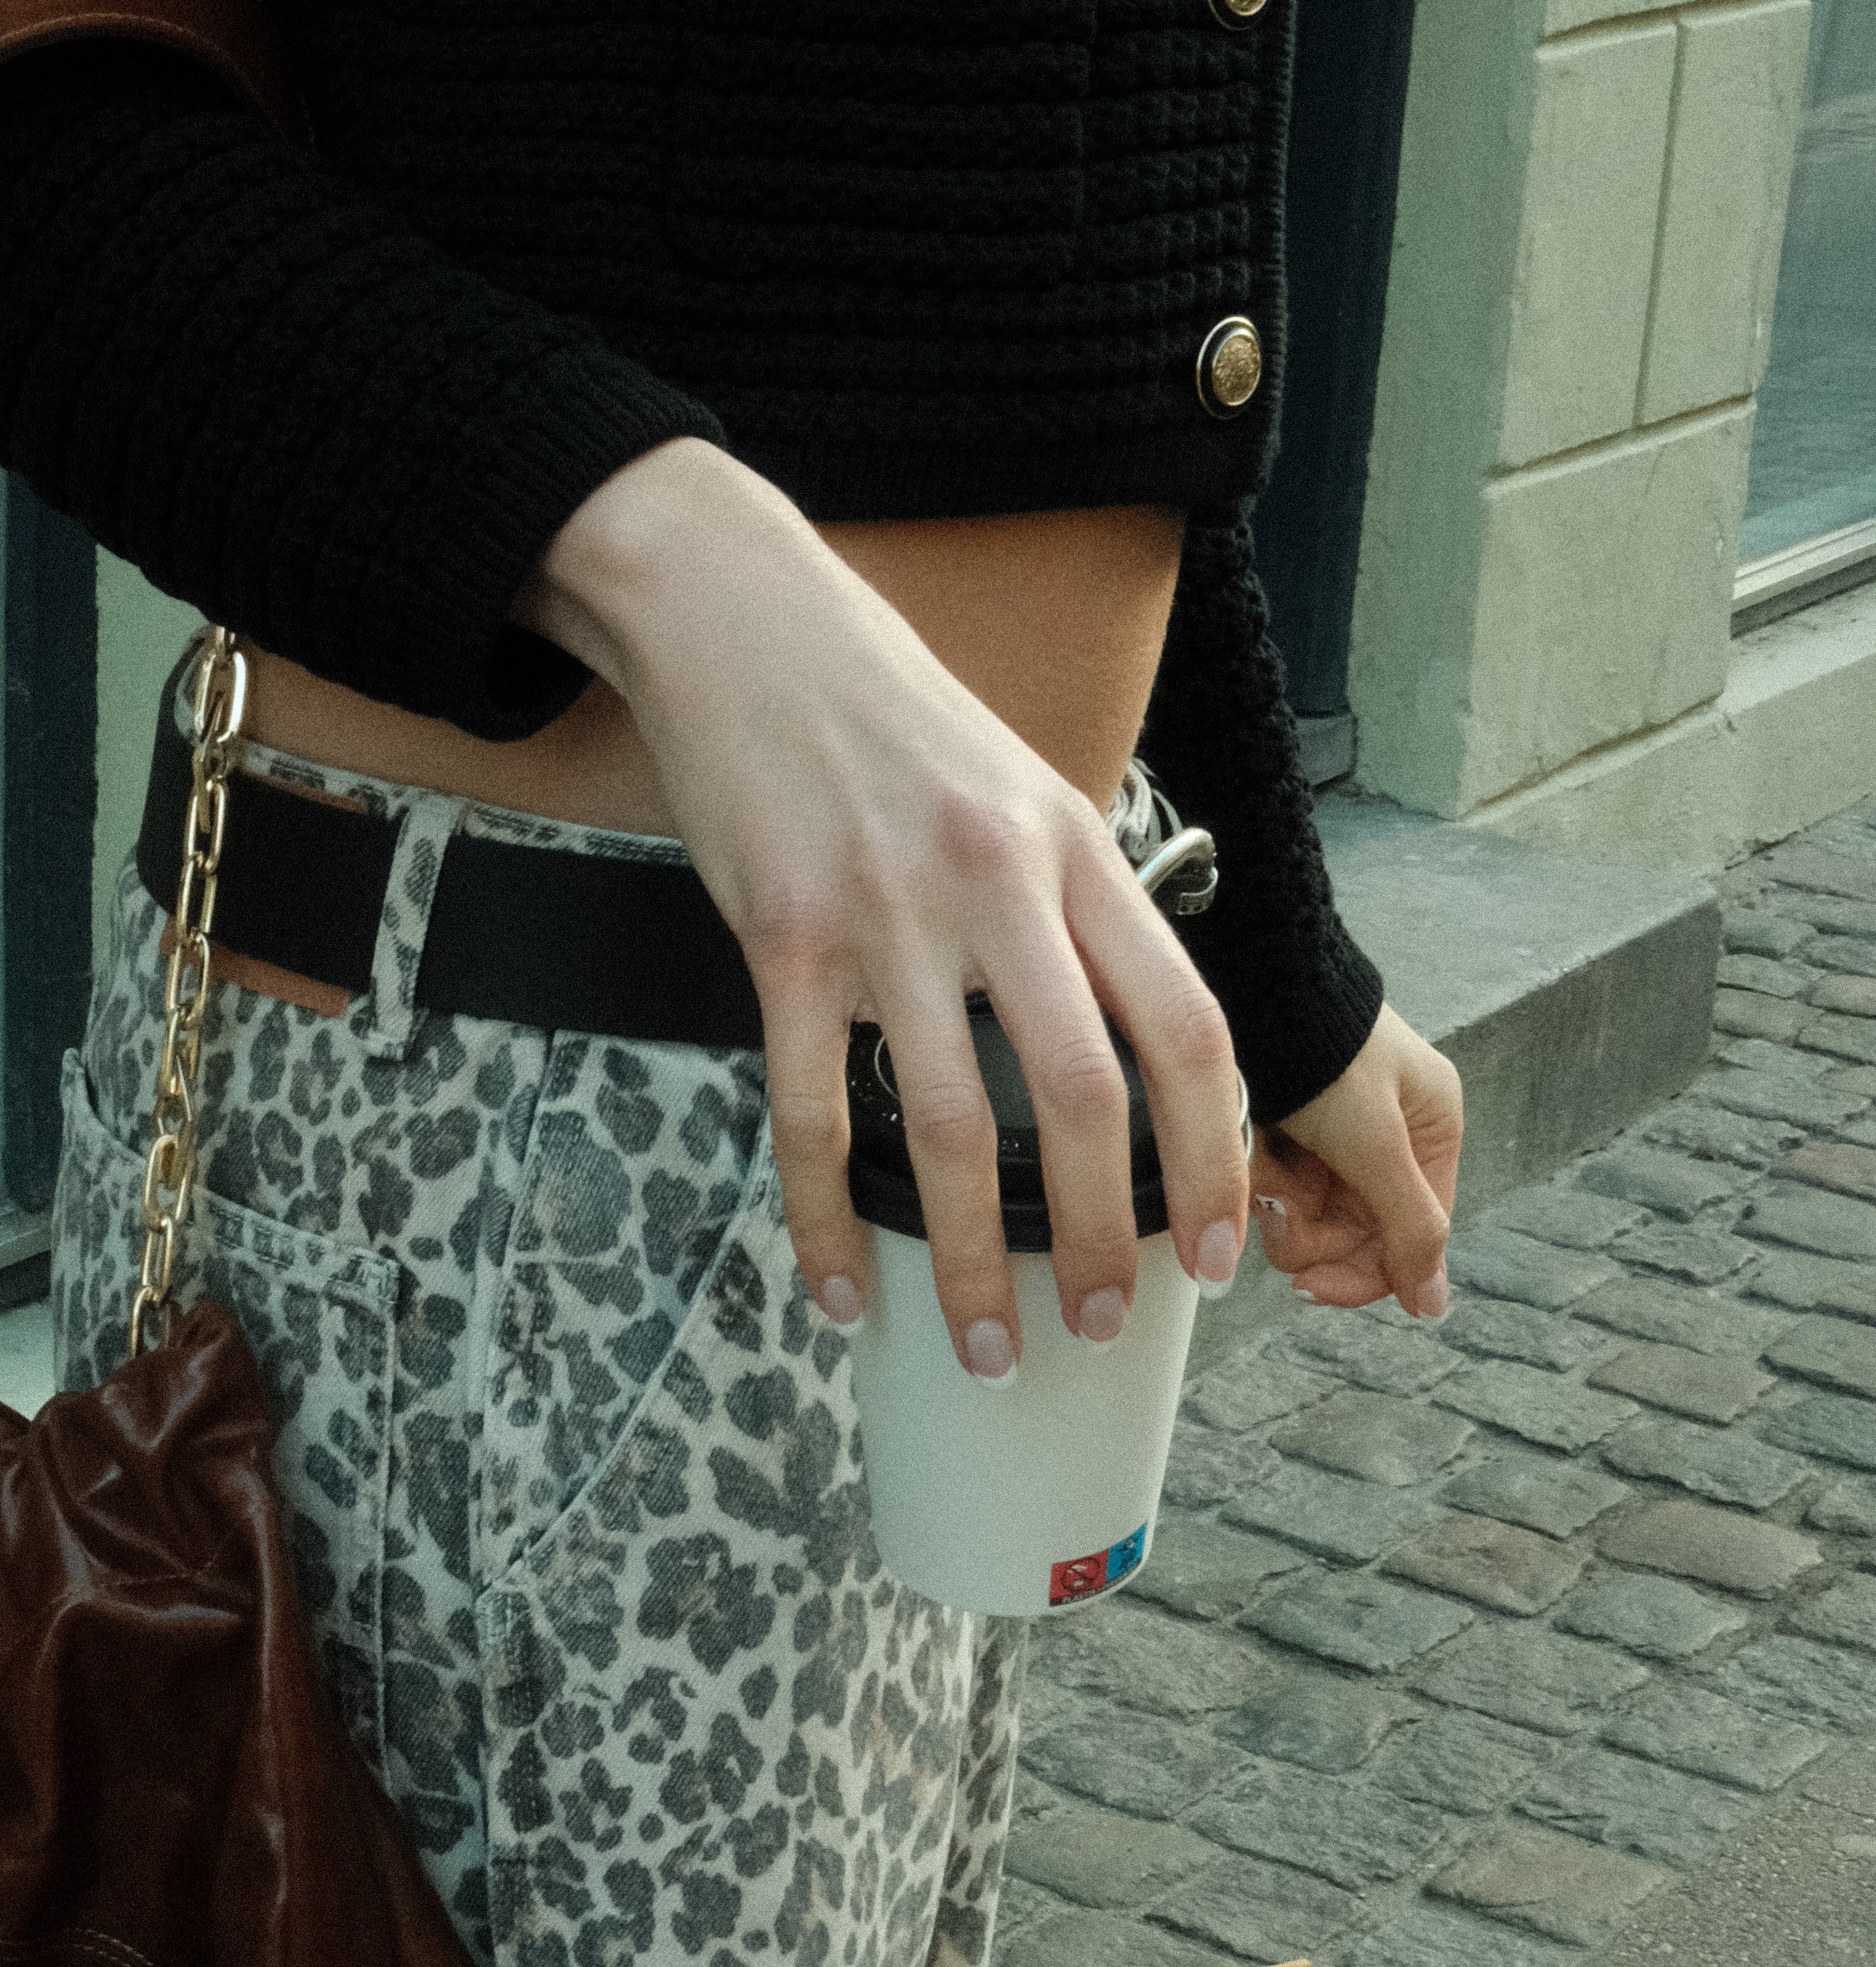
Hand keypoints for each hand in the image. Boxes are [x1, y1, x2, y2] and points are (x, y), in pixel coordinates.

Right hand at [523, 438, 1251, 1369]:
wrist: (745, 617)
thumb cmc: (886, 715)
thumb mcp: (1023, 789)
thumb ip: (1076, 907)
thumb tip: (1124, 1051)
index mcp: (1080, 852)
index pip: (1189, 1028)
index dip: (1218, 1156)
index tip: (1221, 1251)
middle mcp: (998, 886)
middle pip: (1084, 1099)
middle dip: (1106, 1237)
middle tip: (1101, 1324)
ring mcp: (886, 916)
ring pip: (950, 1130)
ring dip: (973, 1263)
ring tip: (989, 1348)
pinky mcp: (779, 938)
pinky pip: (810, 1115)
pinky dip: (824, 1222)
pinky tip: (840, 1291)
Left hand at [1252, 1005, 1461, 1314]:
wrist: (1250, 982)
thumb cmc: (1321, 1049)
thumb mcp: (1377, 1144)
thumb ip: (1409, 1227)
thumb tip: (1435, 1306)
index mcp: (1432, 1130)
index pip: (1412, 1237)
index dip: (1362, 1274)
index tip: (1312, 1286)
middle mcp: (1391, 1134)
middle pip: (1356, 1233)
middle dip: (1312, 1233)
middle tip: (1277, 1218)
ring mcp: (1339, 1131)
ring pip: (1310, 1212)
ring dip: (1279, 1200)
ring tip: (1258, 1165)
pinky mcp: (1291, 1123)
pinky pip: (1276, 1179)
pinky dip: (1256, 1171)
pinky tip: (1245, 1147)